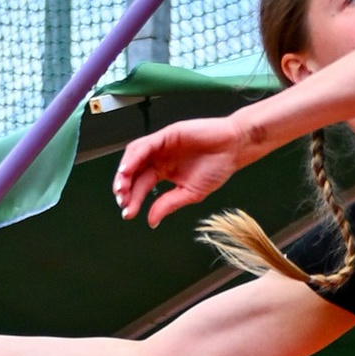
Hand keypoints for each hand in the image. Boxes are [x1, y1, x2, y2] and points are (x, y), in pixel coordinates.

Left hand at [112, 116, 250, 229]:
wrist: (233, 147)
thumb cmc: (217, 167)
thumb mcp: (190, 193)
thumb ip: (169, 204)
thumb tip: (151, 221)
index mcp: (164, 171)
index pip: (142, 186)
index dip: (133, 200)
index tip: (128, 213)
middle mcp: (159, 158)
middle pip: (134, 172)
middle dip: (125, 188)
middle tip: (122, 202)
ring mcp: (161, 145)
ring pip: (134, 157)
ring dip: (124, 173)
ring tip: (121, 188)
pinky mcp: (166, 134)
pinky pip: (144, 145)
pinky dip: (134, 157)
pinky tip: (128, 170)